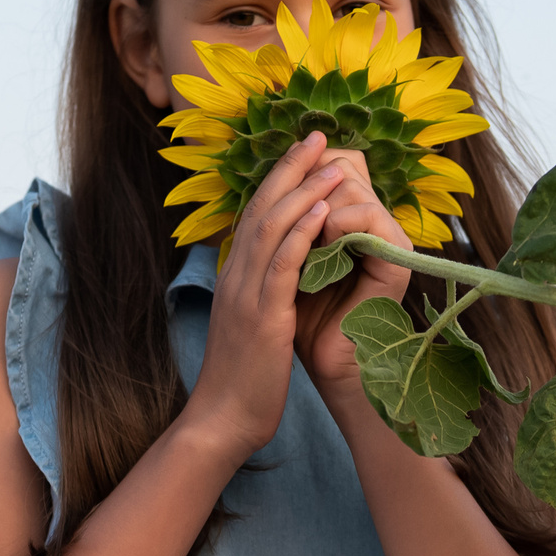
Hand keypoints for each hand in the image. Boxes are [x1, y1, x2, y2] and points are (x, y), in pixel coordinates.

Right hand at [176, 132, 351, 462]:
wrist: (223, 420)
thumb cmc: (244, 380)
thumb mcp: (253, 326)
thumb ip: (265, 294)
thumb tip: (285, 275)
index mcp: (235, 277)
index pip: (255, 214)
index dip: (279, 179)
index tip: (304, 151)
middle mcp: (236, 277)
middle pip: (261, 208)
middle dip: (291, 168)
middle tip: (317, 135)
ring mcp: (245, 295)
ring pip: (271, 228)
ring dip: (303, 191)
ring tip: (332, 164)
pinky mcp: (262, 317)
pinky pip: (281, 266)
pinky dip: (300, 234)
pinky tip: (322, 212)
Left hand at [291, 153, 412, 401]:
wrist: (319, 361)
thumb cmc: (301, 312)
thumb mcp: (291, 254)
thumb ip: (294, 216)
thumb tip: (286, 168)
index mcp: (354, 217)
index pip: (339, 162)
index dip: (309, 166)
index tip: (288, 190)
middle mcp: (376, 223)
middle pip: (345, 166)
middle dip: (311, 186)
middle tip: (300, 223)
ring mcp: (389, 240)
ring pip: (353, 186)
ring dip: (320, 206)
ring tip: (310, 239)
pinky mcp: (396, 260)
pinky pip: (369, 216)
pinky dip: (339, 221)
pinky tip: (324, 242)